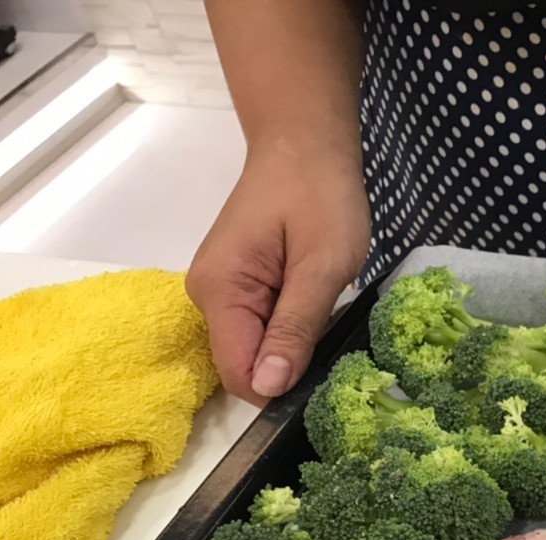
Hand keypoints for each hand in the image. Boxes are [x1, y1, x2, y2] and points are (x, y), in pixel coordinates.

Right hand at [186, 137, 369, 404]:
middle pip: (246, 365)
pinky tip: (316, 303)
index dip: (281, 388)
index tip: (328, 375)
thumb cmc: (319, 195)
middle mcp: (207, 297)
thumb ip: (296, 328)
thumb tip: (269, 388)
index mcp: (220, 292)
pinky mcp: (238, 286)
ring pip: (257, 349)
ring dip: (295, 345)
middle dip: (291, 365)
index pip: (239, 374)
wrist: (304, 144)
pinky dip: (293, 327)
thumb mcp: (323, 265)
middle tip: (337, 335)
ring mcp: (221, 292)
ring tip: (328, 311)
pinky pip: (262, 327)